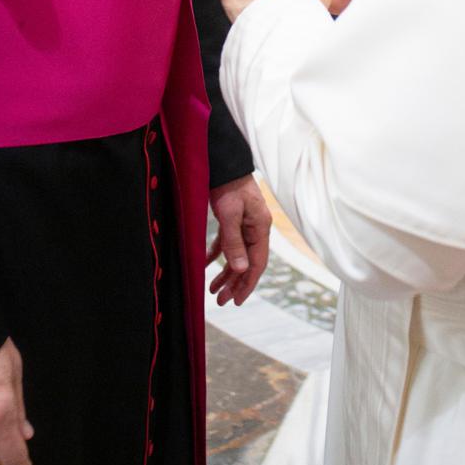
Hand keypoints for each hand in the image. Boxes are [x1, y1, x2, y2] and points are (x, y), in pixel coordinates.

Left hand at [207, 174, 271, 305]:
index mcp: (260, 229)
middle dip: (234, 283)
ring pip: (237, 255)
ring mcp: (245, 225)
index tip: (236, 301)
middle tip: (221, 301)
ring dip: (226, 273)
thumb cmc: (229, 187)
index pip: (257, 264)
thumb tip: (241, 269)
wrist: (223, 163)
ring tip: (213, 290)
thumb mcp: (230, 215)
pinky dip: (216, 255)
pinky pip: (226, 243)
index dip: (247, 284)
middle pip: (247, 263)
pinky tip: (204, 264)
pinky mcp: (233, 220)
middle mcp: (255, 229)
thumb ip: (234, 242)